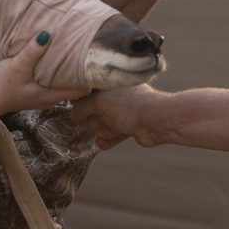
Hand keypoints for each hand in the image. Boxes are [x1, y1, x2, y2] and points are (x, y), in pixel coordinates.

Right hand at [0, 33, 89, 116]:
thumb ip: (33, 51)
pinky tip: (51, 59)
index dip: (91, 78)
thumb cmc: (1, 85)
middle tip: (85, 52)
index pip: (82, 91)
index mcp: (51, 95)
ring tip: (70, 53)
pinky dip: (54, 72)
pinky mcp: (32, 92)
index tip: (95, 62)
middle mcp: (50, 99)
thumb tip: (48, 34)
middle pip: (74, 87)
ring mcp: (41, 96)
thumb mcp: (18, 65)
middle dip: (79, 72)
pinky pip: (50, 82)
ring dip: (66, 71)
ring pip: (61, 84)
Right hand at [73, 84, 228, 152]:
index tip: (79, 112)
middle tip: (98, 123)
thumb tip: (73, 115)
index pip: (89, 93)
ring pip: (105, 124)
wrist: (156, 121)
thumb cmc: (129, 106)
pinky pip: (114, 134)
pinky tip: (104, 144)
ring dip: (102, 132)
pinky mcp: (130, 126)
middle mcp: (117, 96)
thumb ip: (82, 107)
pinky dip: (108, 140)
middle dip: (94, 120)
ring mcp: (124, 112)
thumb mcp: (99, 102)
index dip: (83, 103)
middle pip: (96, 111)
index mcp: (109, 84)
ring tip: (104, 135)